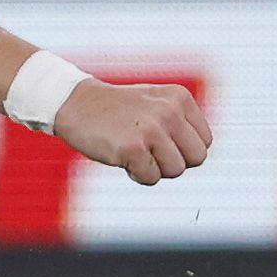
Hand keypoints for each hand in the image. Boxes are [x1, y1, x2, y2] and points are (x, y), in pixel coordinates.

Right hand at [53, 79, 210, 185]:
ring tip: (135, 155)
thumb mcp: (154, 102)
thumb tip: (196, 157)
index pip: (204, 140)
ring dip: (155, 170)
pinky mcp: (132, 148)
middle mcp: (169, 111)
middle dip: (175, 162)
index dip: (183, 149)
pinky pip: (151, 178)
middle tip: (151, 154)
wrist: (72, 102)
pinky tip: (121, 158)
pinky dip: (136, 175)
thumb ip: (180, 122)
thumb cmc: (114, 109)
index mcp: (179, 98)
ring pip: (176, 170)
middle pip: (197, 157)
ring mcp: (151, 130)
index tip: (160, 143)